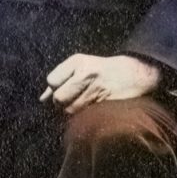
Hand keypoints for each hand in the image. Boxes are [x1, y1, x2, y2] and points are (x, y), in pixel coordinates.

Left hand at [42, 52, 162, 110]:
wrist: (134, 73)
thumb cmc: (101, 70)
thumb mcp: (79, 66)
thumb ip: (59, 80)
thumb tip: (42, 99)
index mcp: (77, 62)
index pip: (52, 81)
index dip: (55, 88)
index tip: (63, 88)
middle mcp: (86, 74)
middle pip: (59, 98)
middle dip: (61, 103)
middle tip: (71, 100)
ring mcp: (97, 89)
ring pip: (71, 110)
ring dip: (73, 111)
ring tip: (83, 103)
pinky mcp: (106, 104)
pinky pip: (85, 116)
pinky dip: (84, 116)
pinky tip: (90, 110)